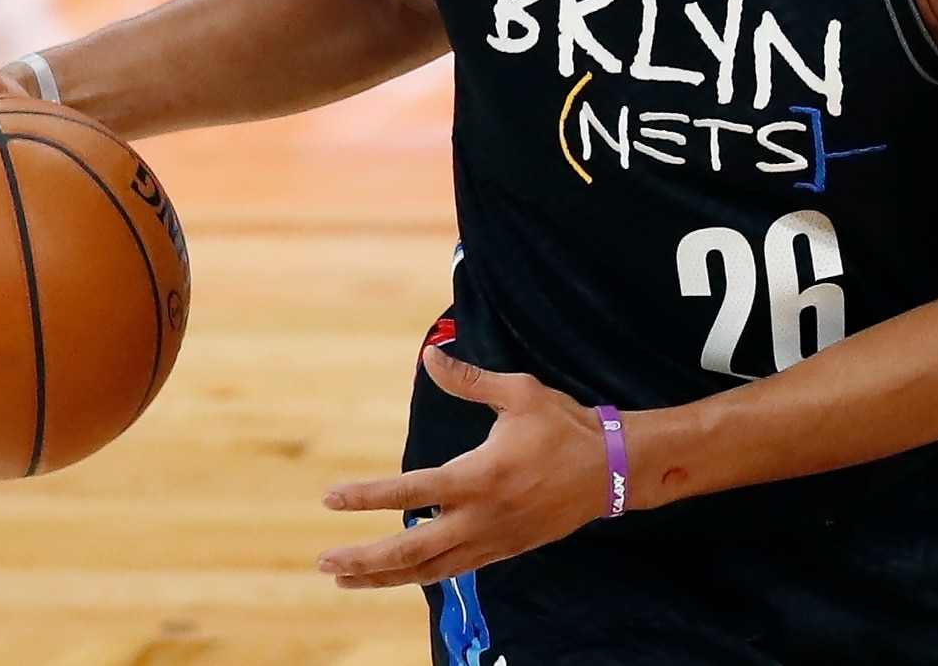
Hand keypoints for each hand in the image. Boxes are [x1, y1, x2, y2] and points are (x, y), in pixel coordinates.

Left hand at [318, 346, 611, 588]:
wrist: (613, 470)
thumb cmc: (565, 426)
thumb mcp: (519, 393)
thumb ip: (469, 381)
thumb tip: (430, 357)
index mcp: (480, 476)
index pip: (410, 491)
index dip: (366, 497)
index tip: (329, 499)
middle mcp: (481, 516)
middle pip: (412, 550)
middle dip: (365, 559)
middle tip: (325, 562)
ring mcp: (493, 540)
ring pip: (429, 570)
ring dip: (384, 577)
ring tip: (345, 579)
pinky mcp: (505, 551)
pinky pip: (454, 571)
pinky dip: (420, 576)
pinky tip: (397, 576)